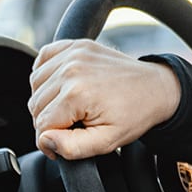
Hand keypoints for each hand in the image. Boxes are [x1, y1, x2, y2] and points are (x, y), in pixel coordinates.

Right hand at [29, 39, 182, 159]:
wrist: (156, 88)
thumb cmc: (135, 114)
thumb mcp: (107, 141)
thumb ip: (72, 147)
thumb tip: (44, 140)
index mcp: (77, 94)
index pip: (41, 125)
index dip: (50, 141)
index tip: (65, 144)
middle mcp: (71, 70)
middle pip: (35, 105)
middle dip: (49, 121)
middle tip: (72, 126)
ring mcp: (73, 53)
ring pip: (35, 84)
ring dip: (46, 99)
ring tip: (69, 107)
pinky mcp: (76, 45)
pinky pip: (43, 59)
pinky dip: (45, 74)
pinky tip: (61, 86)